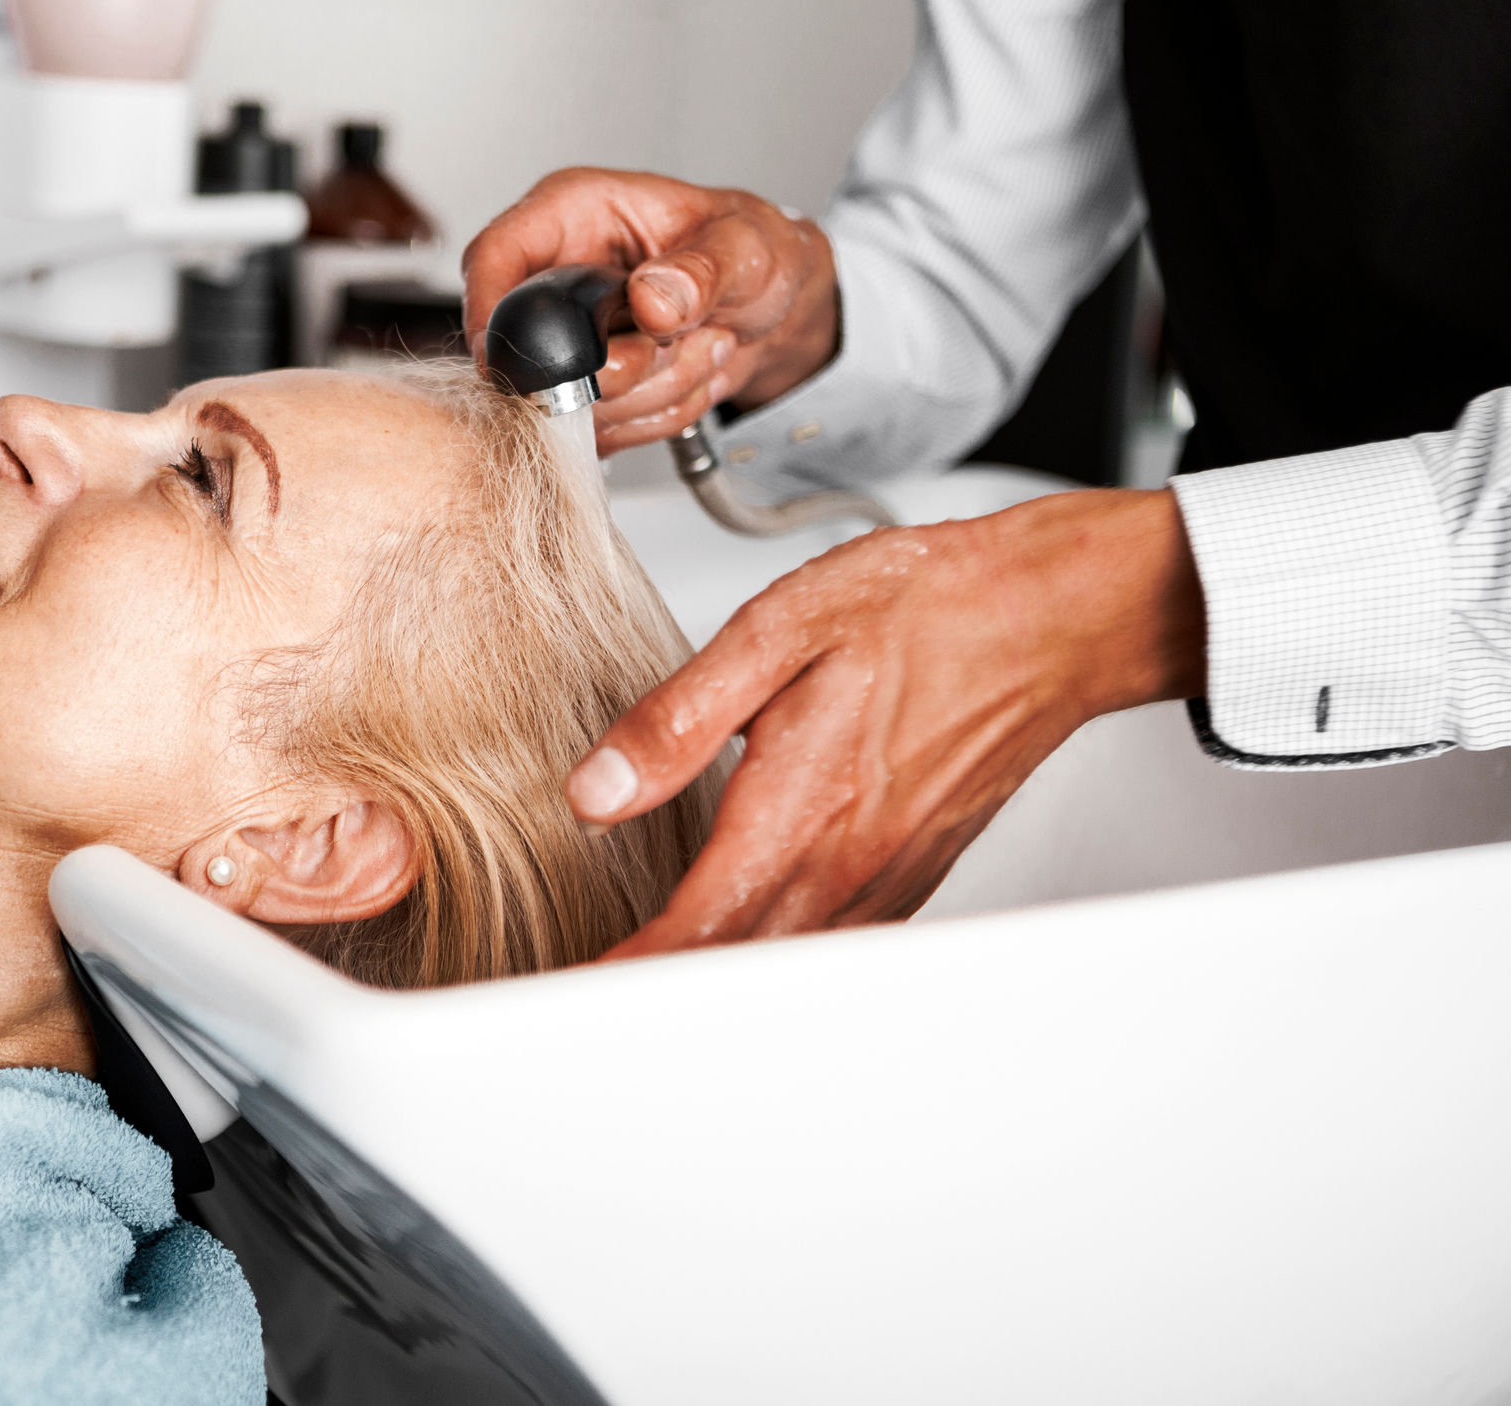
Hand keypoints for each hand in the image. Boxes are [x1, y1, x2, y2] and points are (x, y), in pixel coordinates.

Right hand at [462, 168, 839, 454]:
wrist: (775, 309)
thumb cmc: (753, 253)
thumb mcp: (743, 247)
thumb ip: (700, 271)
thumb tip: (652, 298)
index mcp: (573, 213)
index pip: (494, 256)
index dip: (489, 309)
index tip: (514, 357)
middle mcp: (558, 277)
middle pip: (529, 350)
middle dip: (612, 368)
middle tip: (672, 344)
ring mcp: (568, 341)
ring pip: (571, 403)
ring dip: (649, 392)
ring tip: (698, 347)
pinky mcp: (585, 391)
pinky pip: (601, 432)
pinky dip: (655, 416)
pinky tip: (687, 374)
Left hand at [565, 489, 1207, 955]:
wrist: (1049, 616)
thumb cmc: (927, 610)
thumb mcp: (778, 631)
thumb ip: (677, 721)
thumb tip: (594, 791)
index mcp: (797, 817)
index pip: (690, 937)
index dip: (618, 980)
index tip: (559, 993)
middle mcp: (843, 871)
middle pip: (728, 975)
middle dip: (646, 998)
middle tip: (573, 994)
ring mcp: (882, 884)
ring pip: (781, 974)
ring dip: (706, 988)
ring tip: (634, 981)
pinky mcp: (907, 879)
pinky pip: (828, 952)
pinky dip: (767, 965)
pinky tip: (734, 944)